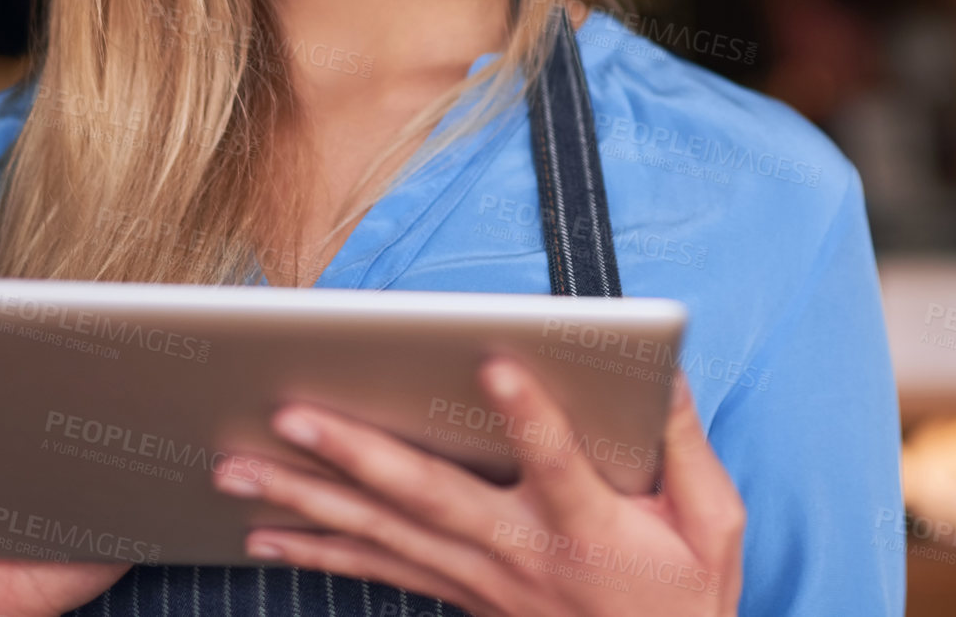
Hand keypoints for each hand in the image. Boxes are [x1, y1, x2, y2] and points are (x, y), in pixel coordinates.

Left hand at [211, 357, 744, 614]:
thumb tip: (663, 371)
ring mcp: (482, 579)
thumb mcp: (714, 525)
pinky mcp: (462, 593)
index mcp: (588, 524)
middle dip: (356, 454)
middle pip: (431, 499)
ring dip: (308, 499)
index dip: (528, 413)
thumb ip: (684, 445)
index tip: (495, 363)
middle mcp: (522, 551)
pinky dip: (321, 550)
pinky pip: (382, 570)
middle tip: (292, 415)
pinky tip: (267, 532)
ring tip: (241, 468)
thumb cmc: (687, 599)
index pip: (556, 460)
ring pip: (385, 534)